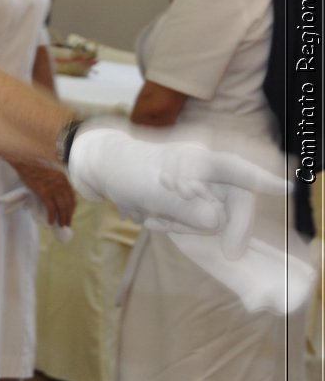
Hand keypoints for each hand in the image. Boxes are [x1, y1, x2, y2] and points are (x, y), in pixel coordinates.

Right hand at [13, 162, 75, 227]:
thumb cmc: (35, 163)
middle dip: (69, 215)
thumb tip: (56, 190)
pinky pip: (51, 208)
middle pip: (69, 203)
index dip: (72, 207)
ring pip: (62, 207)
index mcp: (64, 179)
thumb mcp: (51, 170)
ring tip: (61, 225)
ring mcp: (54, 189)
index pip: (72, 196)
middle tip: (67, 223)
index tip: (70, 213)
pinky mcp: (44, 193)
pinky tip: (51, 222)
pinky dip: (52, 216)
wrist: (26, 159)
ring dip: (62, 218)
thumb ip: (56, 180)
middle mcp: (62, 185)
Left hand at [67, 117, 288, 251]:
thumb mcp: (154, 193)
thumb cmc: (122, 170)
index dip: (264, 180)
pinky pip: (187, 219)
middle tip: (163, 225)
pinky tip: (142, 214)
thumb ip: (191, 210)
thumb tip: (217, 222)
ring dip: (174, 222)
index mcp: (201, 156)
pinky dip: (166, 221)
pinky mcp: (185, 194)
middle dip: (194, 222)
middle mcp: (204, 166)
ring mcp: (196, 181)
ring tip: (144, 213)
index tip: (287, 185)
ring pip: (203, 218)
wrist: (92, 164)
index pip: (241, 170)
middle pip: (225, 205)